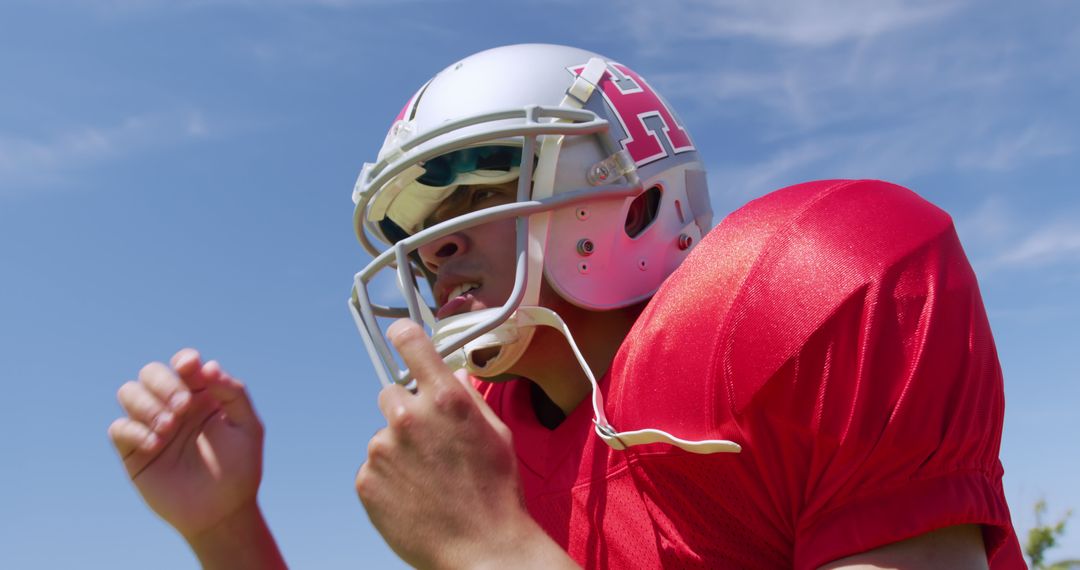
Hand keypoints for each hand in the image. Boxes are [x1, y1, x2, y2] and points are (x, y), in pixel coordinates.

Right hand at [108, 349, 264, 541]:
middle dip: (164, 384)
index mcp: (202, 395)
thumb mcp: (247, 427)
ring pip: (129, 392)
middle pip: (151, 372)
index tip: (190, 369)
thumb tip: (208, 366)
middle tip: (182, 409)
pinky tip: (156, 445)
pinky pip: (118, 427)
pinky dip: (134, 430)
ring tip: (168, 427)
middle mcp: (174, 405)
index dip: (184, 361)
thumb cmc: (239, 467)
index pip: (185, 363)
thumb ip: (233, 393)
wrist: (221, 511)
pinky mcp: (134, 450)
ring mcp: (152, 425)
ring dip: (146, 403)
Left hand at [355, 320, 575, 568]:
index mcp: (445, 399)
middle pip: (391, 394)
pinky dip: (388, 480)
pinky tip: (414, 497)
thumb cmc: (497, 492)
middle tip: (430, 443)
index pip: (410, 343)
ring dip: (399, 450)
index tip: (401, 337)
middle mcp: (409, 417)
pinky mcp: (366, 481)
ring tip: (428, 481)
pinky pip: (373, 469)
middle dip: (407, 411)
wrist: (482, 550)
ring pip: (384, 436)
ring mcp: (383, 450)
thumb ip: (469, 398)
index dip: (405, 337)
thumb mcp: (497, 435)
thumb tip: (452, 375)